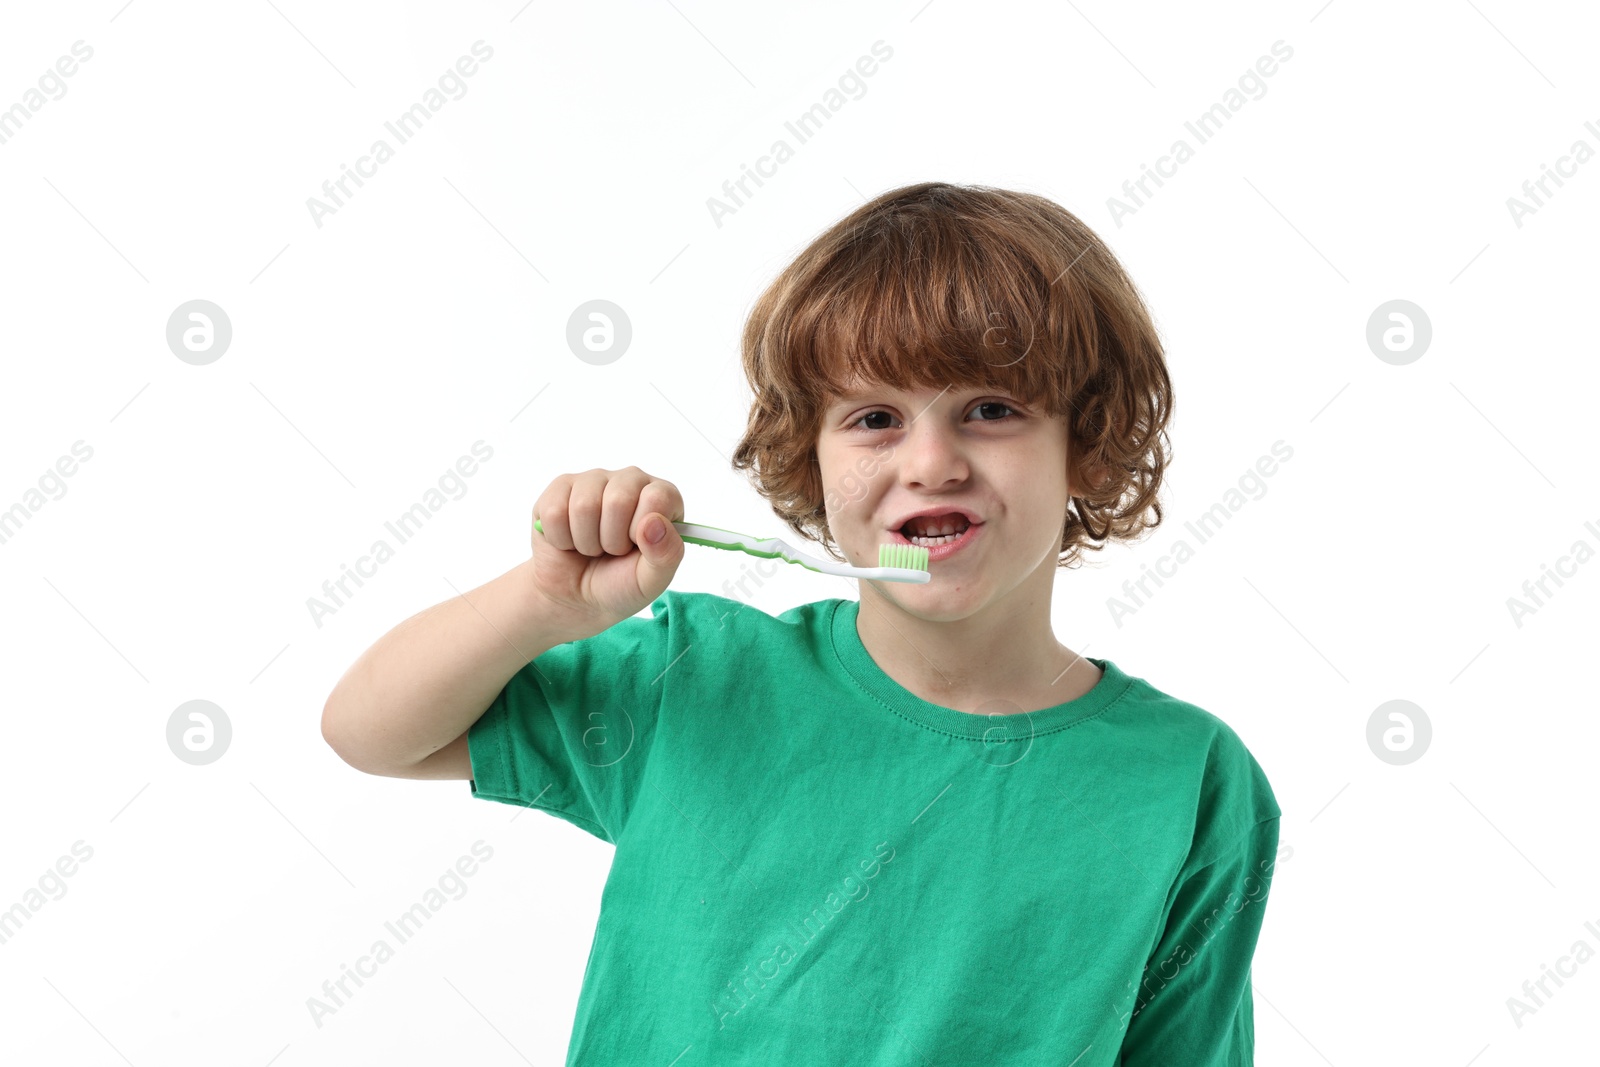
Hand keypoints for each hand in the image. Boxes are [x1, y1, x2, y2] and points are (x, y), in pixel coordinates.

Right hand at [529, 467, 684, 633]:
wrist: (575, 596)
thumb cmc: (620, 583)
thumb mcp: (652, 580)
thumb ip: (666, 554)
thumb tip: (654, 522)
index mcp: (662, 497)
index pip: (656, 498)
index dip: (642, 532)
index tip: (637, 547)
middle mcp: (631, 480)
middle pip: (618, 500)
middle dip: (611, 541)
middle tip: (612, 551)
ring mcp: (594, 480)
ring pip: (584, 506)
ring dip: (586, 542)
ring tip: (592, 548)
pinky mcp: (560, 487)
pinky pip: (554, 511)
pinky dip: (561, 539)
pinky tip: (569, 541)